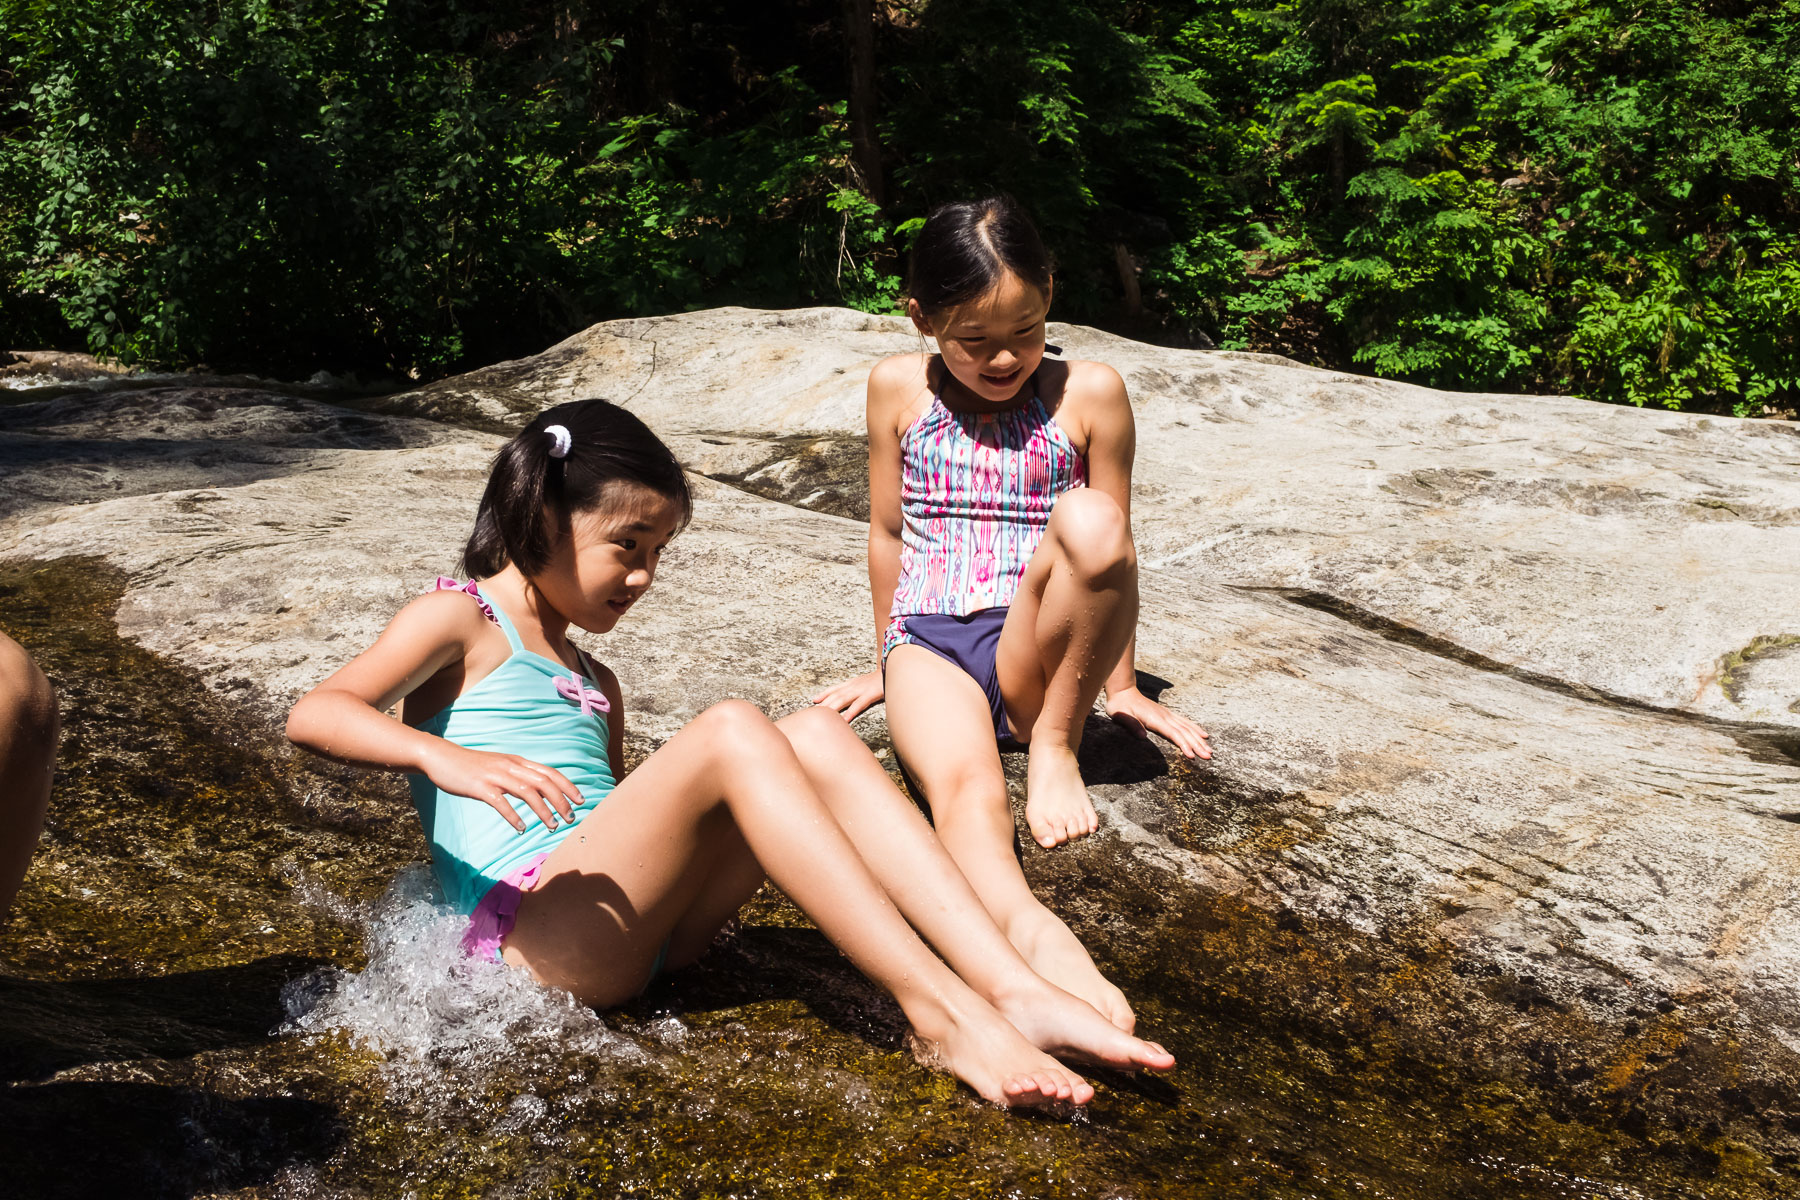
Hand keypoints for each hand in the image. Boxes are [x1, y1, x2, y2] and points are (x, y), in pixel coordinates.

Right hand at [418, 741, 581, 831]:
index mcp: (517, 762)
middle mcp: (510, 767)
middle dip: (561, 801)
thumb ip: (518, 775)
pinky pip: (501, 803)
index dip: (567, 787)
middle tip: (571, 818)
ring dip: (543, 811)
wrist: (441, 757)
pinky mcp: (479, 787)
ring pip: (527, 793)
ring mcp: (495, 776)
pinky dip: (514, 816)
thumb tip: (538, 790)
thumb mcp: (500, 766)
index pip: (550, 773)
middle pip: (544, 783)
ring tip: (552, 826)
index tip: (581, 800)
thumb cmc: (472, 766)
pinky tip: (521, 829)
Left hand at [811, 670, 884, 721]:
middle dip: (823, 704)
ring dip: (831, 708)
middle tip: (813, 713)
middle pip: (835, 695)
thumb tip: (849, 696)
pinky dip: (850, 712)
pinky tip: (844, 720)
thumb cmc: (882, 679)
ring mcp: (862, 689)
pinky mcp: (871, 694)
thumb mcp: (867, 682)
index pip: (835, 688)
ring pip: (842, 699)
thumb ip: (858, 688)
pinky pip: (858, 704)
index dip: (824, 694)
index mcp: (853, 683)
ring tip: (823, 717)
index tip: (814, 700)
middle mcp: (854, 685)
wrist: (896, 668)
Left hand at [1104, 687, 1211, 758]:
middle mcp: (1165, 716)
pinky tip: (1203, 735)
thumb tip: (1143, 737)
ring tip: (1209, 750)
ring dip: (1199, 739)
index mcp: (1155, 719)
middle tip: (1208, 756)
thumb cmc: (1120, 706)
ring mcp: (1168, 715)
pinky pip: (1185, 722)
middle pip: (1184, 732)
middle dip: (1197, 745)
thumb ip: (1132, 725)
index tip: (1192, 756)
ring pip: (1187, 728)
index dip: (1183, 744)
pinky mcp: (1168, 714)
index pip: (1173, 734)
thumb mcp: (1121, 716)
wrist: (1123, 691)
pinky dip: (1195, 729)